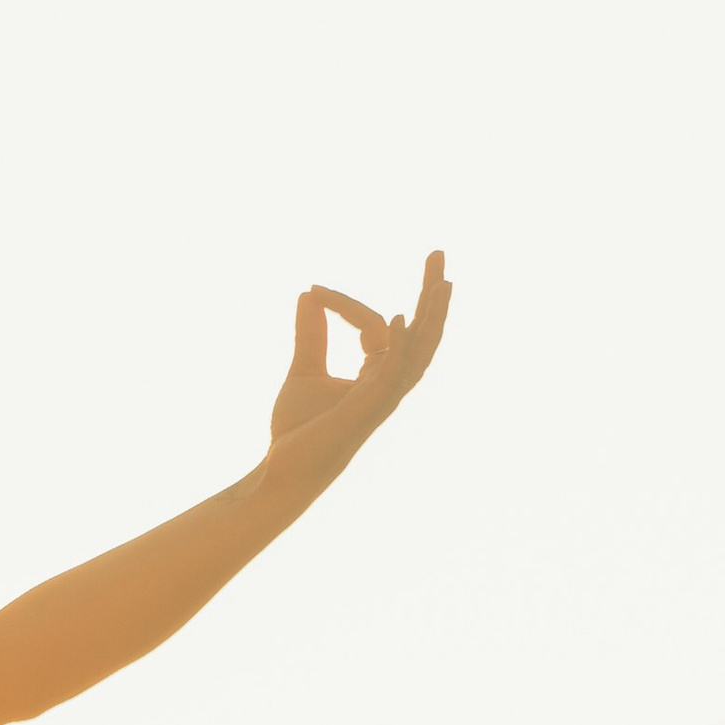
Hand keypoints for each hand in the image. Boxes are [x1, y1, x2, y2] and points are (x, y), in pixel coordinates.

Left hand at [268, 251, 450, 473]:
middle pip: (421, 333)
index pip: (376, 325)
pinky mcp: (369, 408)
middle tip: (438, 255)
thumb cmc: (297, 432)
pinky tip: (400, 319)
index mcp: (377, 375)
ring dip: (432, 316)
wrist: (282, 470)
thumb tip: (307, 294)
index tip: (314, 291)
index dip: (346, 305)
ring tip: (442, 282)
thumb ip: (311, 334)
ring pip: (419, 352)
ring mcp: (383, 397)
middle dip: (431, 295)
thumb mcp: (303, 371)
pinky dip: (398, 346)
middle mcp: (389, 384)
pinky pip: (392, 374)